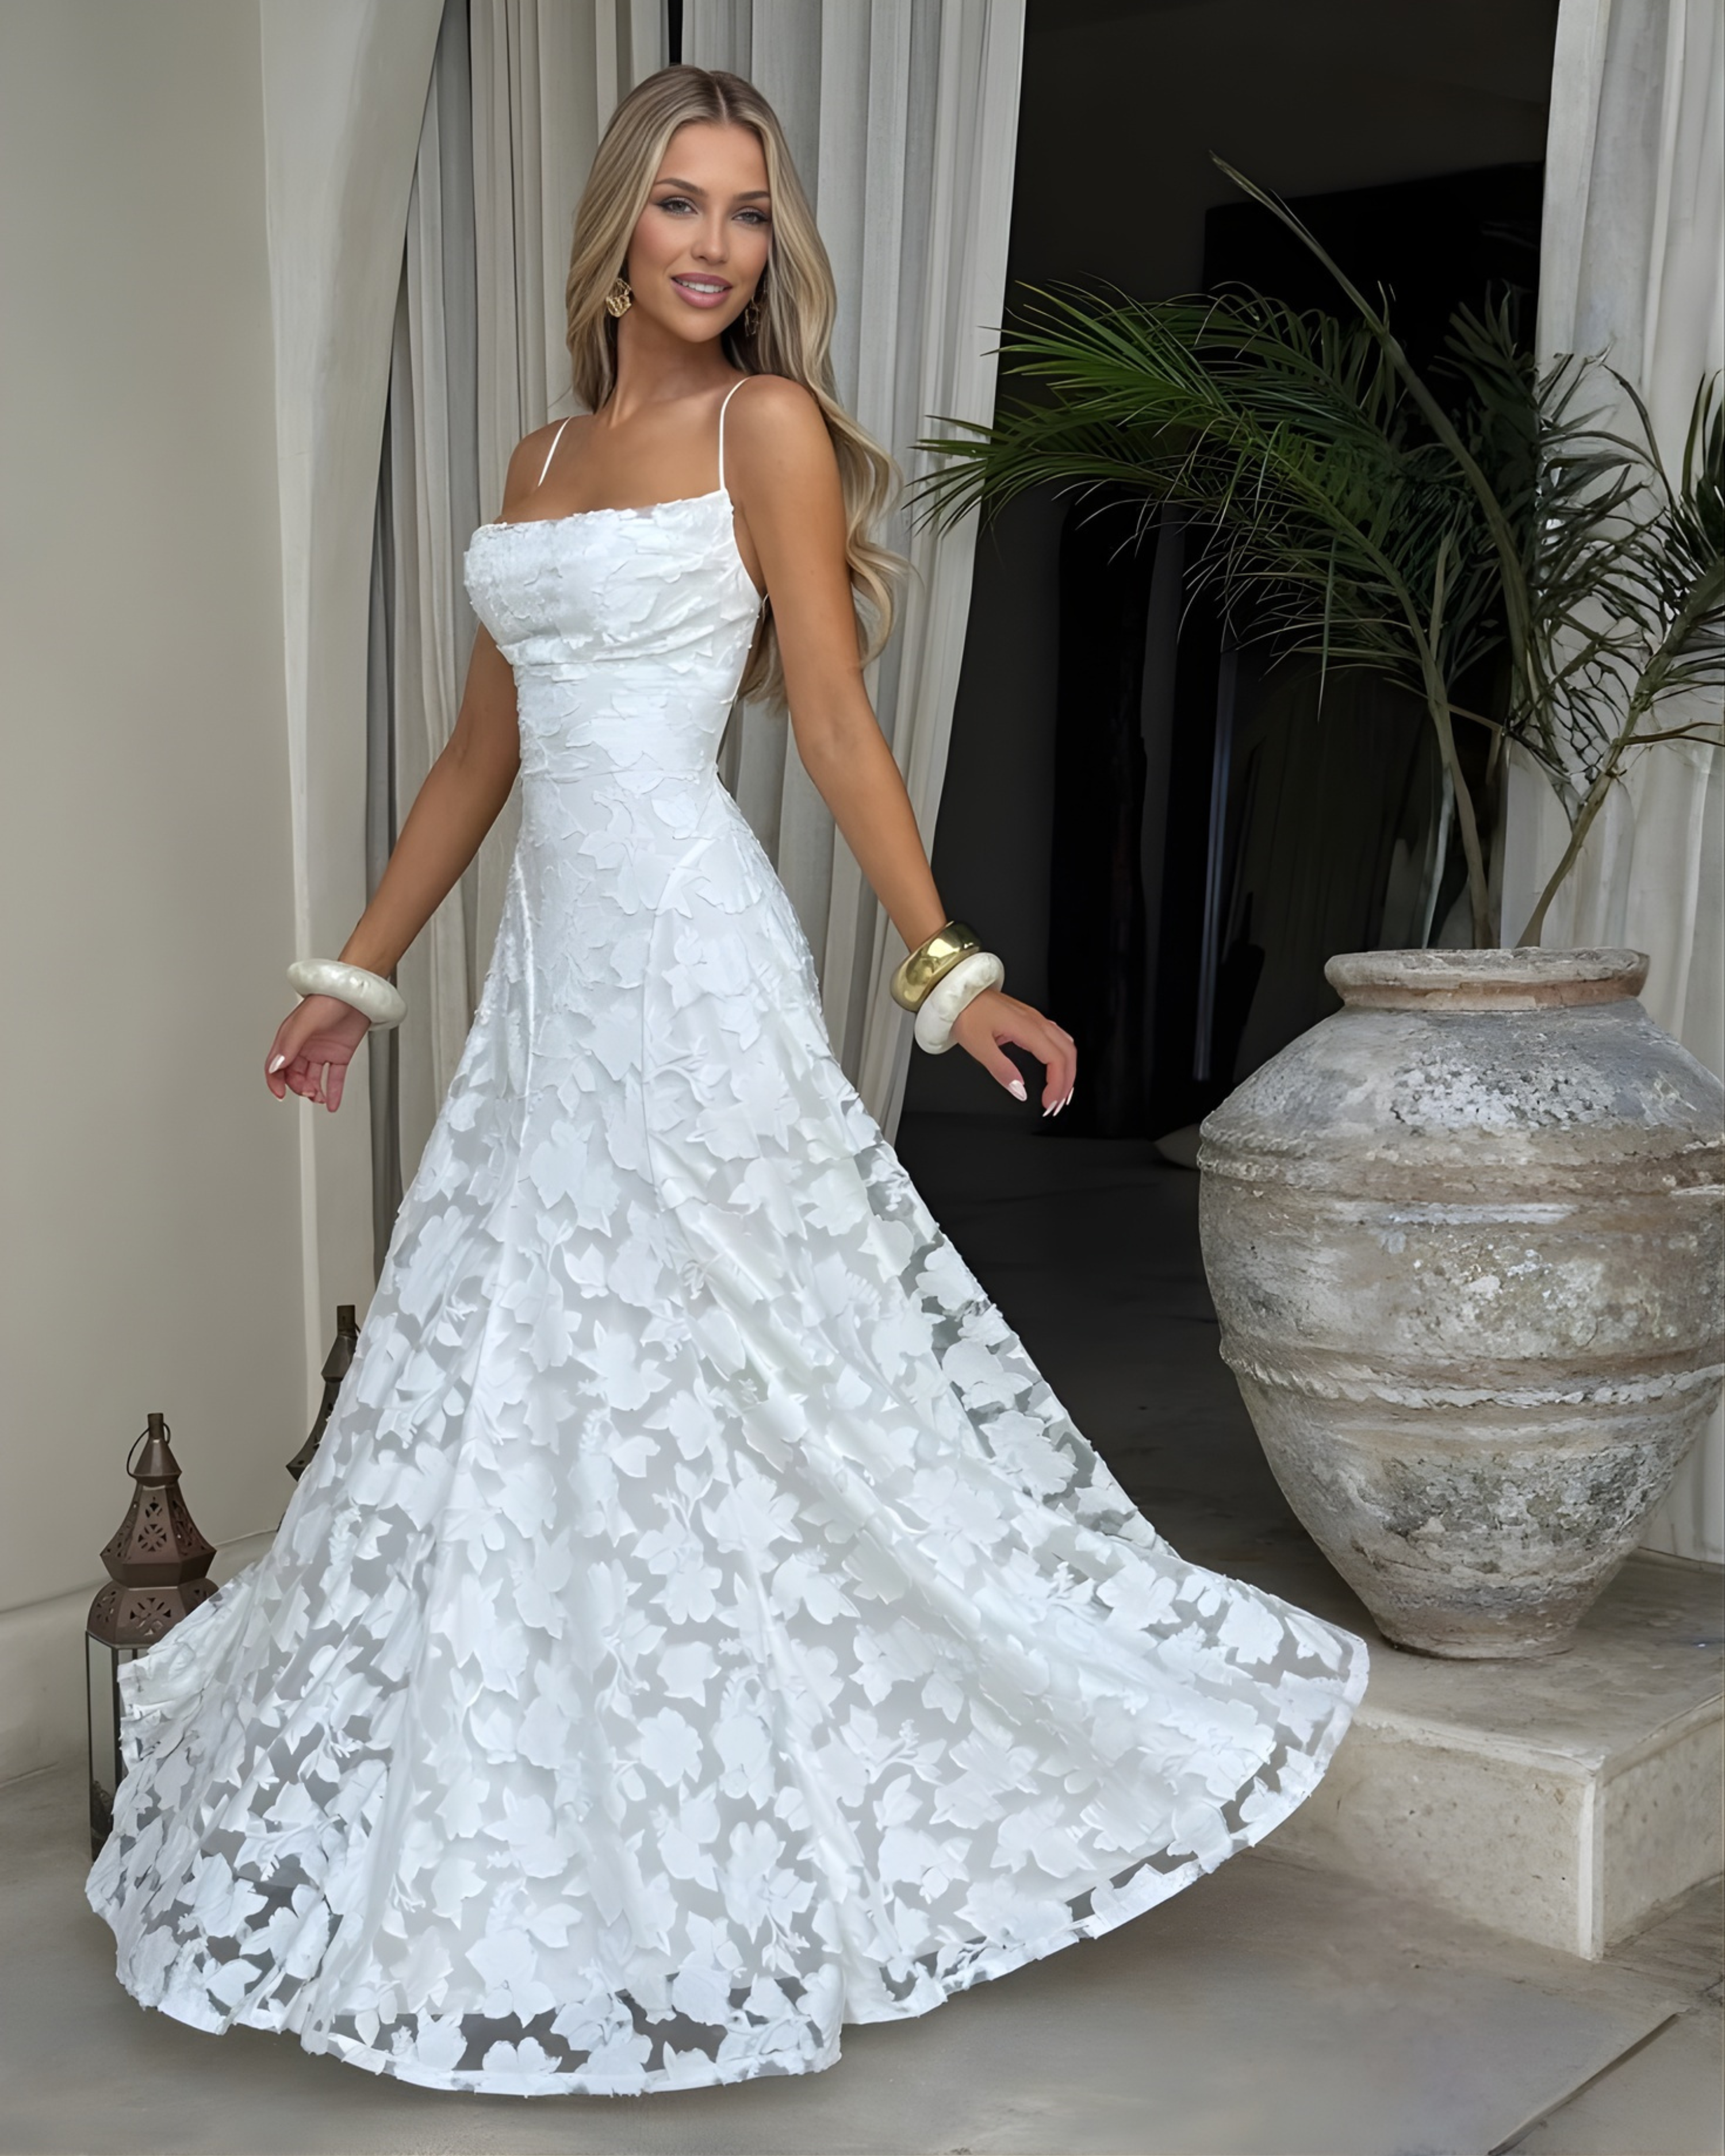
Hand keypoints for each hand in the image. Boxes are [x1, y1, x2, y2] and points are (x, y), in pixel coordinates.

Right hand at [264, 994, 371, 1111]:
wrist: (357, 994)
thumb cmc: (330, 998)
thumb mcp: (305, 1021)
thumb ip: (291, 1044)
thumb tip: (277, 1065)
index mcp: (290, 1037)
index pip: (275, 1065)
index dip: (275, 1081)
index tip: (280, 1094)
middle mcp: (304, 1045)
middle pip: (294, 1074)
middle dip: (299, 1086)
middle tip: (308, 1092)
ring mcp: (322, 1051)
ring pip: (312, 1078)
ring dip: (314, 1091)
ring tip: (320, 1099)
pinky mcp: (340, 1054)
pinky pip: (334, 1077)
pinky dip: (333, 1091)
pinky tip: (332, 1103)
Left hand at [950, 988, 1075, 1113]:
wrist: (958, 992)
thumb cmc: (965, 1012)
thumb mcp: (979, 1046)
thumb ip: (1002, 1070)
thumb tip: (1020, 1091)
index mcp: (1027, 1028)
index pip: (1056, 1060)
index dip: (1058, 1084)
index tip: (1049, 1103)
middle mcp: (1036, 1021)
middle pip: (1068, 1053)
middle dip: (1068, 1081)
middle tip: (1057, 1103)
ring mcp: (1035, 1018)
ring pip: (1065, 1044)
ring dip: (1067, 1069)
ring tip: (1060, 1089)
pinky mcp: (1029, 1018)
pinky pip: (1057, 1037)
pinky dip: (1061, 1056)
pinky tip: (1055, 1066)